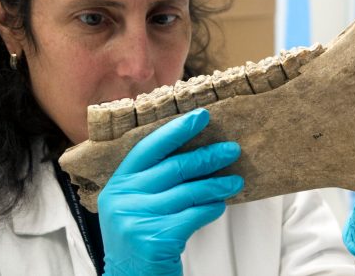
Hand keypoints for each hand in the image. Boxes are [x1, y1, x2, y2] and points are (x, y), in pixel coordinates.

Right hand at [98, 108, 243, 275]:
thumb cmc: (139, 238)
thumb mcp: (135, 205)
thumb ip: (153, 181)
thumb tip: (196, 153)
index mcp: (118, 184)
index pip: (149, 148)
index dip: (177, 130)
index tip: (203, 116)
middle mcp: (123, 198)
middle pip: (175, 167)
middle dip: (207, 157)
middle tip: (232, 150)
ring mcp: (137, 219)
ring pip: (188, 192)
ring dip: (217, 185)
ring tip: (236, 182)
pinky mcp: (155, 239)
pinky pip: (193, 215)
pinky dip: (211, 209)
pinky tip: (220, 205)